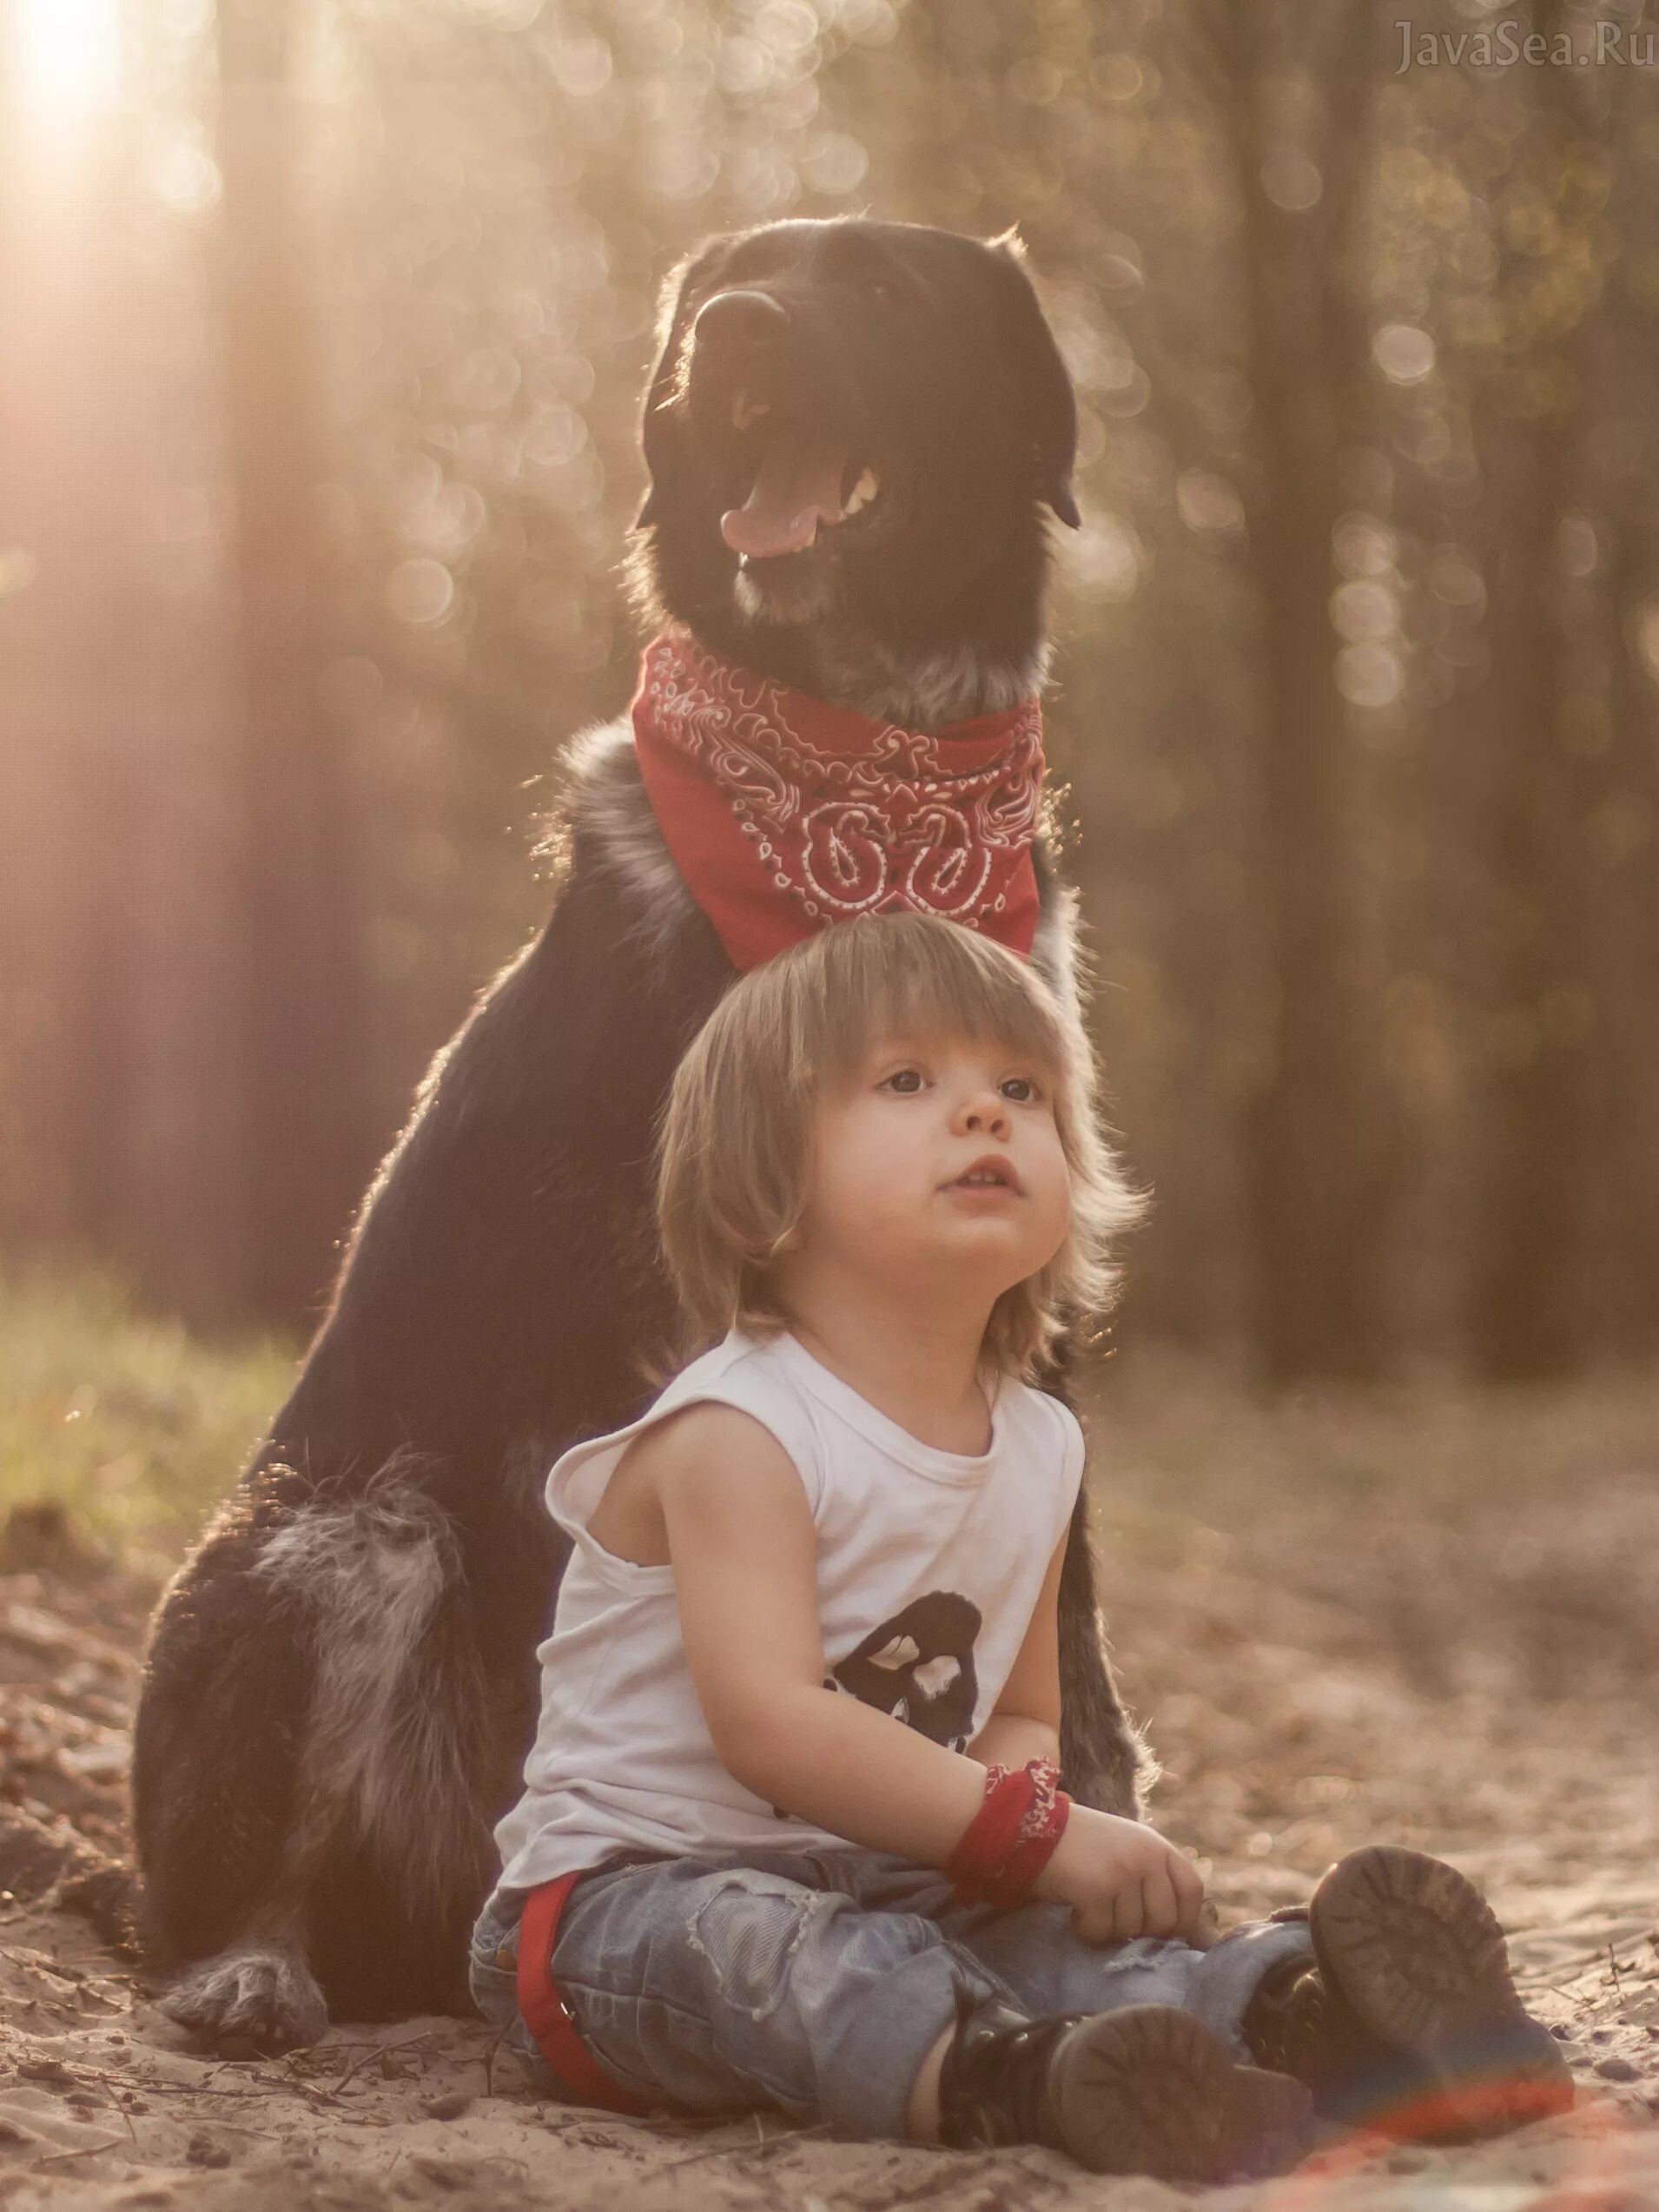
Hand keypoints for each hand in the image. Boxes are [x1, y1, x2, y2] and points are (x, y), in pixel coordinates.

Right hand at [1031, 1806, 1206, 1944]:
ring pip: (1130, 1930)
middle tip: (1112, 1915)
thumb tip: (1202, 1938)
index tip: (1168, 1936)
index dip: (1186, 1920)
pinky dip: (1085, 1930)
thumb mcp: (1126, 1851)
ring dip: (1107, 1928)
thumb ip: (1158, 1882)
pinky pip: (1101, 1932)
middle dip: (1140, 1931)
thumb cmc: (1079, 1845)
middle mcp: (1146, 1855)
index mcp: (1156, 1845)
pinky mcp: (1097, 1888)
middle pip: (1165, 1921)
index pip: (1193, 1890)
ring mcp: (1123, 1871)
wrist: (1028, 1824)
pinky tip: (1073, 1909)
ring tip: (1089, 1904)